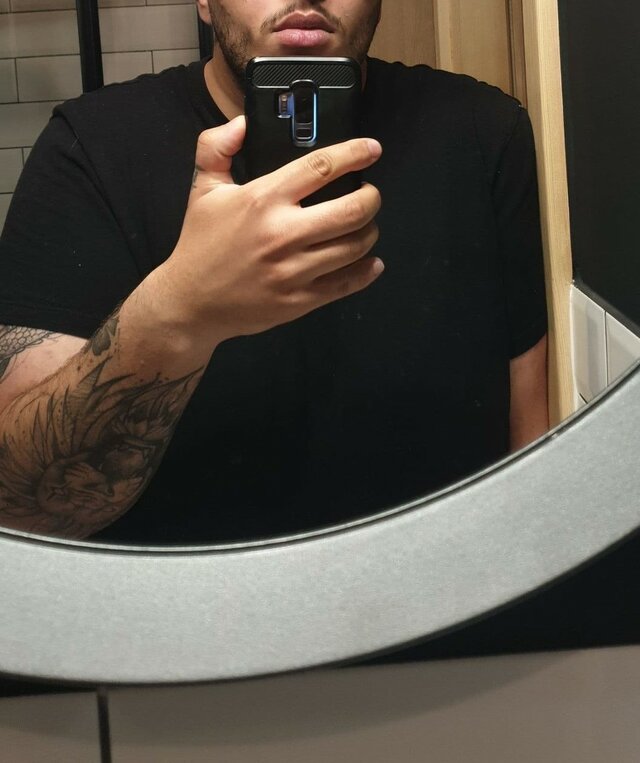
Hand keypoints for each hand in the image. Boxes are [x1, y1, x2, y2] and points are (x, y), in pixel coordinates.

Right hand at [153, 116, 382, 345]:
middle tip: (370, 195)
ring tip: (363, 227)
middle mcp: (283, 233)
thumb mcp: (203, 189)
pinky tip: (370, 262)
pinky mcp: (300, 300)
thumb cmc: (200, 244)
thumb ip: (216, 146)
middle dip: (372, 198)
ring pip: (355, 246)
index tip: (372, 149)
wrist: (191, 303)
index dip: (355, 154)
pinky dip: (366, 271)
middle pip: (352, 209)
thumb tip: (242, 123)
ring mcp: (294, 270)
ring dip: (369, 232)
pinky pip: (347, 284)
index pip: (321, 167)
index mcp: (263, 199)